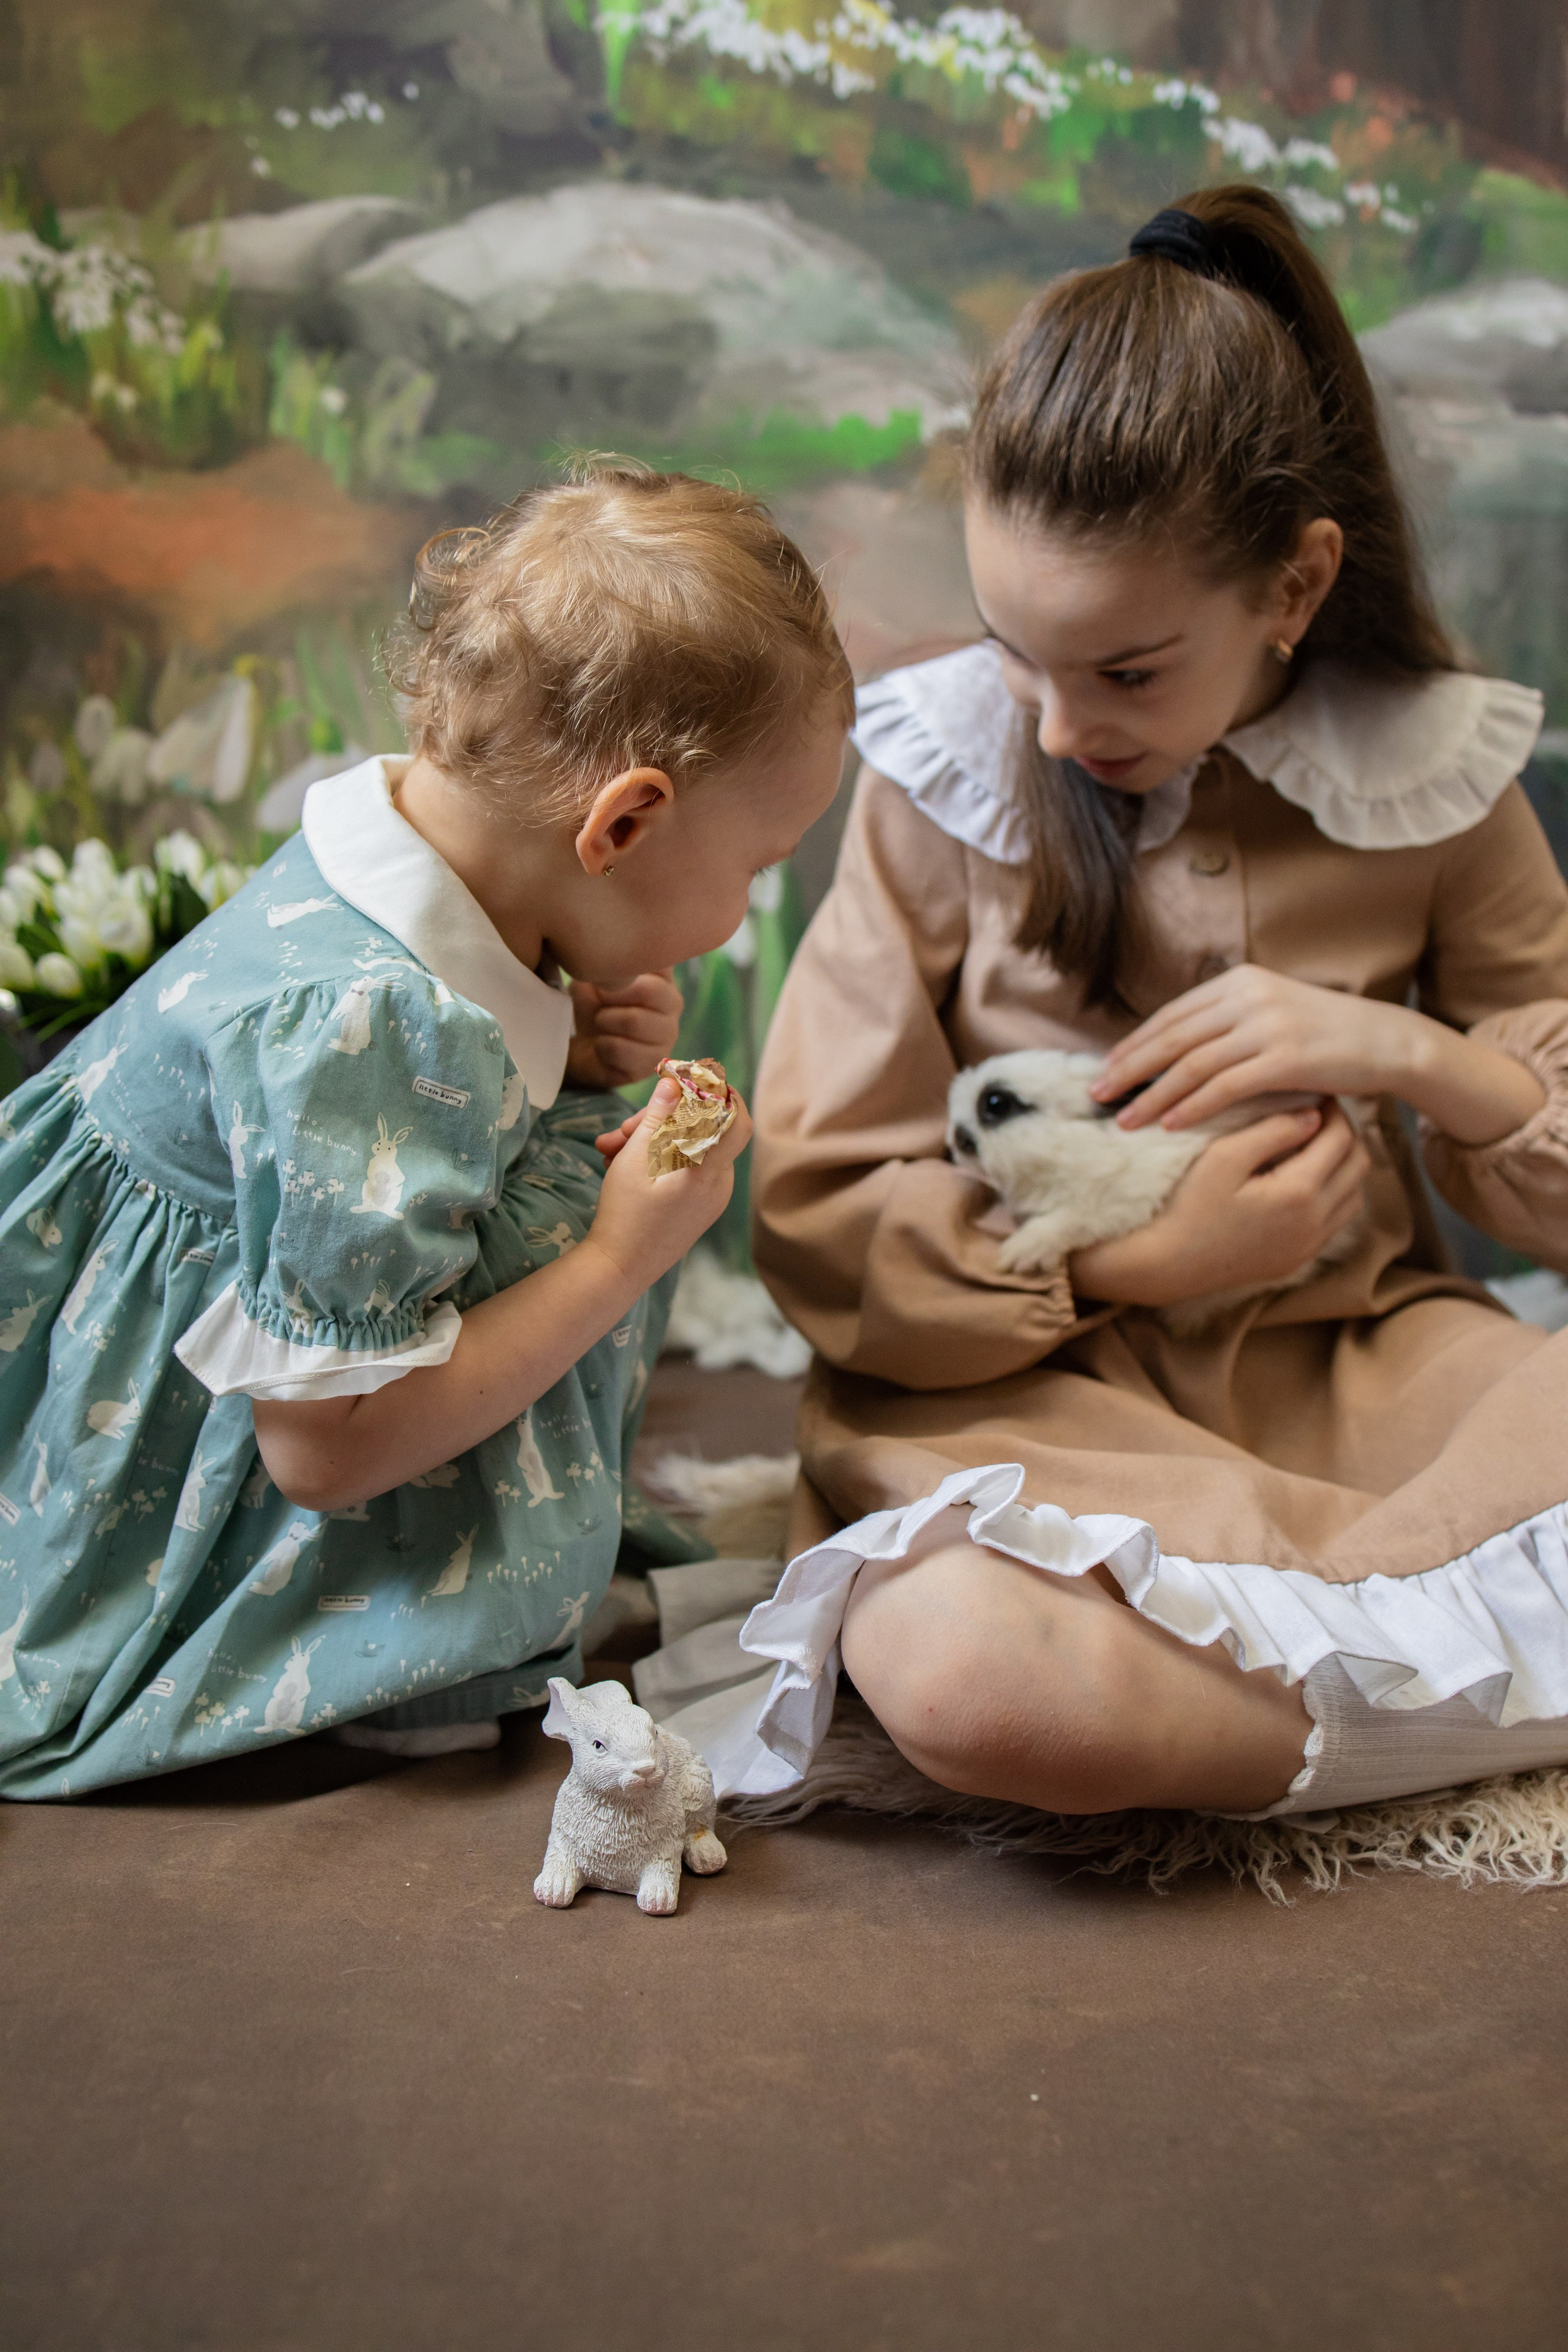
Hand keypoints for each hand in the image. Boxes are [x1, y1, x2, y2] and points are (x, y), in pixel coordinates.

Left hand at [566, 969, 681, 1089]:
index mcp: (662, 976)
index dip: (626, 967)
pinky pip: (620, 1049)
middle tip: (600, 1001)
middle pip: (650, 990)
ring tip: (600, 1023)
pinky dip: (601, 1046)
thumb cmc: (591, 1004)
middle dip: (613, 995)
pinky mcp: (652, 1064)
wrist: (580, 1046)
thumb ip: (607, 963)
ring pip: (634, 1021)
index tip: (606, 972)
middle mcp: (673, 1004)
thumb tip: (609, 960)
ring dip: (604, 1021)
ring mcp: (667, 1036)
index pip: (658, 960)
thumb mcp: (593, 975)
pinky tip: (603, 1046)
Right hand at [585, 1074, 752, 1293]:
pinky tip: (620, 1164)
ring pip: (687, 1150)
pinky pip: (684, 1170)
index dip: (721, 1094)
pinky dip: (657, 1161)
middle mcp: (718, 1185)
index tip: (689, 1082)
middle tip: (622, 1129)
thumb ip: (657, 1117)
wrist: (618, 1270)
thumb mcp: (634, 1158)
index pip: (737, 1120)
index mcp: (707, 1172)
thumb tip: (675, 1084)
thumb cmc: (625, 1216)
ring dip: (649, 1141)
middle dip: (660, 1121)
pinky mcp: (698, 1208)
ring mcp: (710, 1199)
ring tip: (609, 1149)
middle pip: (701, 1132)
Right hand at [1070, 1106, 1368, 1307]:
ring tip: (1314, 1145)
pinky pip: (1337, 1221)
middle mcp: (1314, 1223)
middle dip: (1345, 1134)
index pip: (1340, 1139)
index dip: (1334, 1110)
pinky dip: (1333, 1194)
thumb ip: (1271, 1132)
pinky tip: (1304, 1180)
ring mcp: (1309, 1245)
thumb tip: (1312, 1115)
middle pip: (1358, 1165)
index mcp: (1298, 1192)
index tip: (1316, 1095)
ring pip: (1354, 1194)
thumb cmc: (1189, 1205)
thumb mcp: (1223, 1157)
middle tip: (1320, 1116)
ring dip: (1343, 1165)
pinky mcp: (1299, 1259)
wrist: (1169, 1264)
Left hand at [1090, 962, 1545, 1145]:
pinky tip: (1168, 1125)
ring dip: (1151, 1095)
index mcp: (1238, 982)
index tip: (1105, 1069)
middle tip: (1096, 1096)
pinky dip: (1191, 1106)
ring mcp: (1266, 1026)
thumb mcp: (1271, 1013)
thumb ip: (1227, 1022)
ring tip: (1123, 1121)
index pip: (1171, 1016)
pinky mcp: (1285, 1058)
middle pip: (1171, 1038)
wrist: (1386, 1041)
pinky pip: (1225, 1086)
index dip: (1133, 1044)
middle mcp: (1247, 997)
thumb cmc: (1325, 1035)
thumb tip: (1174, 1047)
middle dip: (1128, 1069)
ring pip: (1191, 1065)